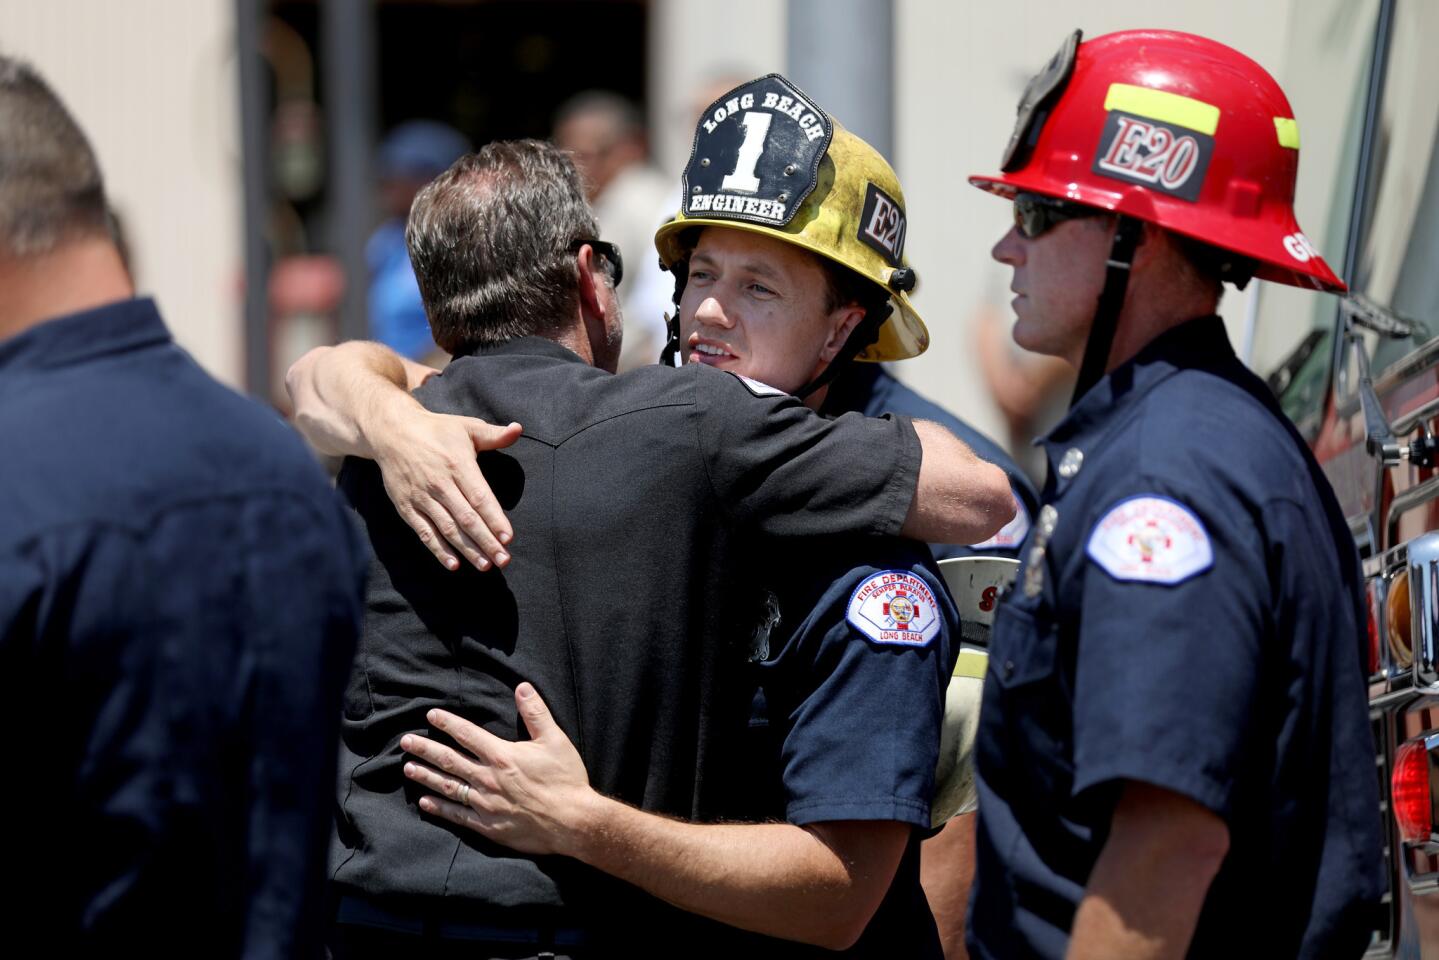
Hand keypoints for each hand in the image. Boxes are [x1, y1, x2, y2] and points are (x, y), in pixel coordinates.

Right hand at [371, 409, 522, 571]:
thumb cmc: (436, 430)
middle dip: (486, 541)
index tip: (508, 538)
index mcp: (457, 464)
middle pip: (466, 518)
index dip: (494, 519)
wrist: (391, 431)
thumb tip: (518, 429)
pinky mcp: (406, 506)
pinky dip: (438, 549)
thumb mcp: (466, 426)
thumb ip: (493, 434)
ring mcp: (421, 497)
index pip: (479, 497)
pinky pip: (424, 532)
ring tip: (485, 565)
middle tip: (504, 560)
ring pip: (447, 529)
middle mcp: (439, 484)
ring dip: (467, 549)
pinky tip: (453, 564)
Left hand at [400, 683, 594, 855]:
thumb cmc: (565, 779)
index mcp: (502, 756)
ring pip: (448, 786)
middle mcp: (488, 778)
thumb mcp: (555, 740)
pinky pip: (457, 815)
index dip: (447, 723)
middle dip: (426, 748)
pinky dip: (440, 808)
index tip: (430, 716)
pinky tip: (425, 802)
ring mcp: (485, 803)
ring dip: (427, 776)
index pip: (467, 734)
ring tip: (408, 768)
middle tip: (406, 741)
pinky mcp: (488, 825)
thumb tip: (522, 687)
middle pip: (450, 759)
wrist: (573, 822)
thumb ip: (535, 713)